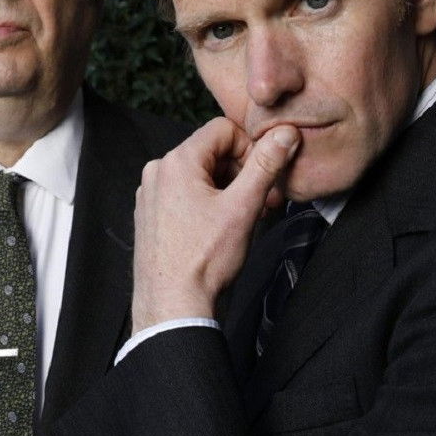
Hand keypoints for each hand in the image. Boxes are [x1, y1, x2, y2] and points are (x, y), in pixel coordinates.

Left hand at [130, 118, 299, 332]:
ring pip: (200, 175)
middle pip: (211, 152)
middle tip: (266, 200)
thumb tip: (285, 134)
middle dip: (242, 172)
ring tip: (248, 217)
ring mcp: (151, 194)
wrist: (172, 305)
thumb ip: (266, 165)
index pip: (222, 129)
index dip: (250, 148)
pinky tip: (224, 228)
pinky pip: (185, 194)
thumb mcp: (243, 207)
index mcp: (176, 162)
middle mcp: (158, 172)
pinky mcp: (151, 214)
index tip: (265, 176)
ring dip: (229, 190)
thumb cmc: (204, 260)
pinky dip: (209, 203)